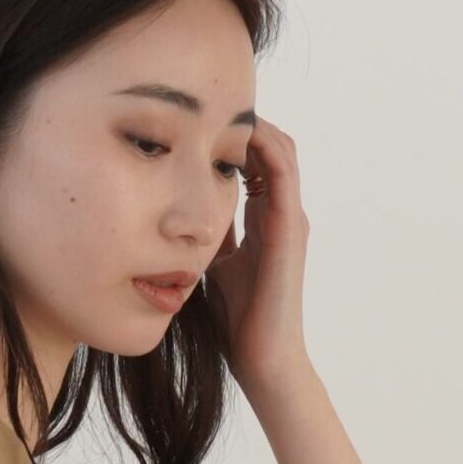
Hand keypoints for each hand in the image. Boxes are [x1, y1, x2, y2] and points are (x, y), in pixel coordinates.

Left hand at [200, 112, 310, 397]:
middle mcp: (282, 213)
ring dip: (253, 126)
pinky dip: (262, 146)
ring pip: (280, 150)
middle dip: (241, 123)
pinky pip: (282, 170)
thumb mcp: (209, 264)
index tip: (195, 122)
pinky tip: (231, 134)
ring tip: (220, 108)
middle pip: (269, 147)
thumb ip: (203, 236)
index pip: (253, 162)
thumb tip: (171, 218)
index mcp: (264, 220)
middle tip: (206, 104)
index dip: (229, 138)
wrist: (263, 358)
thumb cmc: (237, 321)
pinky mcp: (291, 228)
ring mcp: (290, 219)